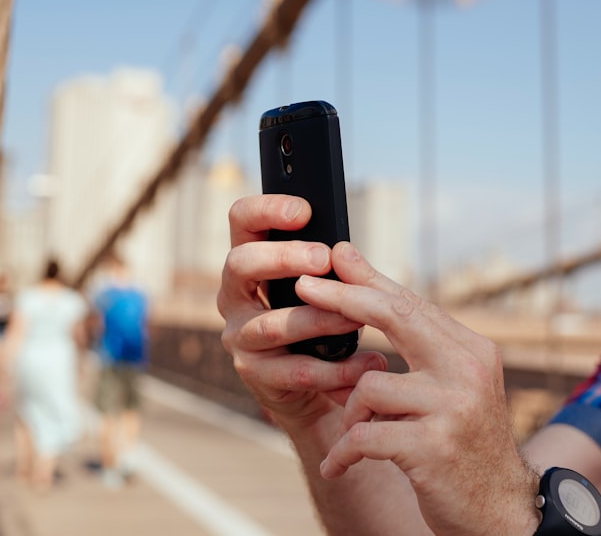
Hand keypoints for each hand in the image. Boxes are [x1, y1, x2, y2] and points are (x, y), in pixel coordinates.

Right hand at [218, 195, 387, 429]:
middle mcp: (234, 296)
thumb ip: (333, 270)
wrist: (315, 391)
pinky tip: (366, 364)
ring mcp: (240, 336)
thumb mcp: (327, 289)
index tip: (303, 210)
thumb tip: (344, 249)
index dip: (265, 209)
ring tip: (357, 319)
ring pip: (272, 324)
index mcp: (251, 263)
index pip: (241, 221)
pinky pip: (296, 370)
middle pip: (240, 264)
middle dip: (282, 257)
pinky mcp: (256, 375)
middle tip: (323, 258)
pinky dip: (336, 369)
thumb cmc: (319, 325)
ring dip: (318, 318)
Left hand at [299, 241, 540, 535]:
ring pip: (369, 385)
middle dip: (342, 298)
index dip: (367, 279)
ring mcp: (453, 408)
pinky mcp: (433, 447)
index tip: (333, 256)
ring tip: (359, 434)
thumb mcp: (452, 387)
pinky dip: (343, 451)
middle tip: (303, 287)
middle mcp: (469, 371)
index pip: (411, 303)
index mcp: (472, 350)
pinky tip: (338, 464)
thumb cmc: (463, 443)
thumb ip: (419, 343)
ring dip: (352, 413)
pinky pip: (363, 436)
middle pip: (394, 316)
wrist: (502, 513)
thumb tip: (374, 287)